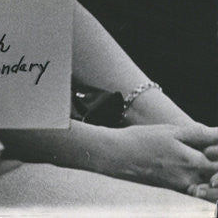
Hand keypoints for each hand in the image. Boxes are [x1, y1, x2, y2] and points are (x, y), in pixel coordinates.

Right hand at [102, 124, 217, 193]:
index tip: (212, 146)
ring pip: (210, 187)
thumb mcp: (170, 131)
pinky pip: (199, 191)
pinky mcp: (175, 189)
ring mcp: (183, 186)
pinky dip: (205, 187)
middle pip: (216, 177)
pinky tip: (201, 176)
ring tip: (208, 167)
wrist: (116, 156)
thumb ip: (199, 134)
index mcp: (193, 161)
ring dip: (213, 177)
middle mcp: (191, 178)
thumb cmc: (141, 139)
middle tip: (209, 152)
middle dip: (216, 166)